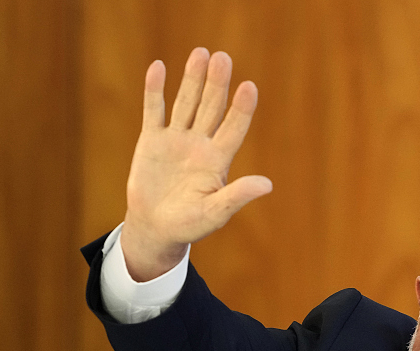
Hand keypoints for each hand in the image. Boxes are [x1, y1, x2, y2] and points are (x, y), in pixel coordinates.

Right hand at [121, 48, 271, 280]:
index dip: (241, 109)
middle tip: (223, 58)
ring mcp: (177, 140)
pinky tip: (159, 67)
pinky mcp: (152, 140)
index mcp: (218, 160)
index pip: (234, 128)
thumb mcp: (215, 214)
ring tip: (201, 53)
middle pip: (211, 108)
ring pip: (186, 103)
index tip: (249, 87)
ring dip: (192, 79)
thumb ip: (237, 196)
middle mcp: (200, 144)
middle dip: (217, 84)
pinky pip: (154, 111)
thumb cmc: (190, 225)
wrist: (157, 228)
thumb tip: (267, 185)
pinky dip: (155, 90)